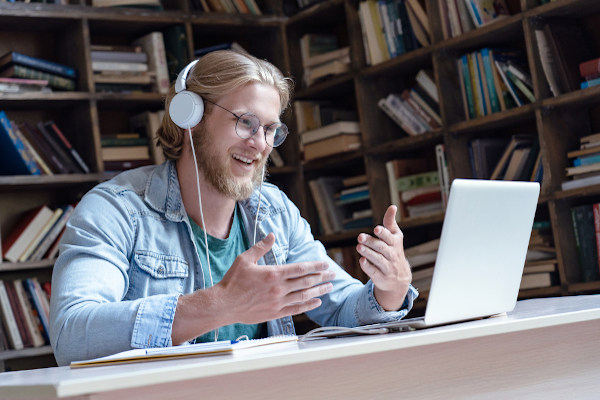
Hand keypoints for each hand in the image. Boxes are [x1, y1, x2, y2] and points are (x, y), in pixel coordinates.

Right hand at [217, 233, 334, 324]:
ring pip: (304, 295)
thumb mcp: (245, 259)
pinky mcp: (275, 313)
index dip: (315, 266)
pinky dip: (308, 305)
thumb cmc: (232, 281)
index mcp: (273, 273)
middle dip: (322, 277)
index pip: (300, 268)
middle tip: (333, 274)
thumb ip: (261, 247)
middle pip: (306, 281)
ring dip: (319, 291)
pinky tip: (317, 302)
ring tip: (329, 287)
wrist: (223, 304)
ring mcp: (278, 302)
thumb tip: (272, 236)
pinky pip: (296, 309)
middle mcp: (279, 288)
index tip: (325, 264)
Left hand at [356, 205, 411, 310]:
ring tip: (359, 246)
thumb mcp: (394, 237)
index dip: (383, 233)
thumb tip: (392, 206)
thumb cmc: (393, 251)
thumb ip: (390, 222)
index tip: (376, 228)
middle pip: (382, 248)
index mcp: (396, 243)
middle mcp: (393, 255)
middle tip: (360, 237)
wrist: (399, 279)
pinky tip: (361, 261)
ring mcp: (387, 267)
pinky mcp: (381, 277)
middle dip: (371, 242)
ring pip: (378, 259)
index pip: (390, 237)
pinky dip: (368, 267)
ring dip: (368, 253)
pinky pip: (374, 272)